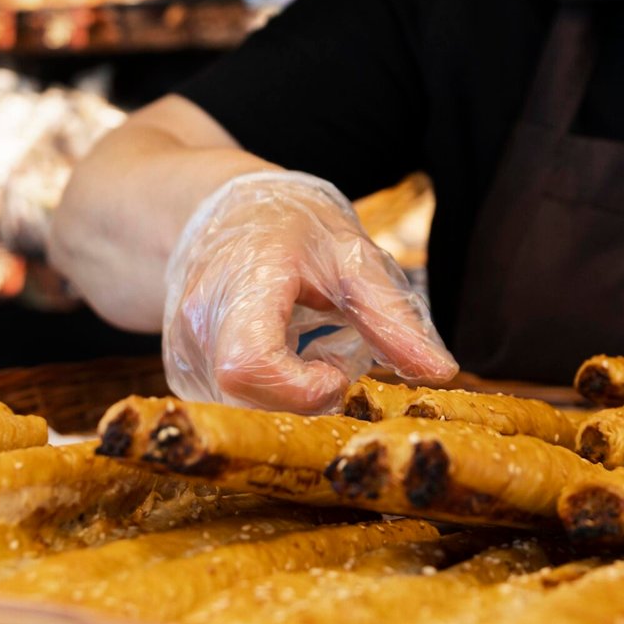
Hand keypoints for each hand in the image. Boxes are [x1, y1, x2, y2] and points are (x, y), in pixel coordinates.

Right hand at [162, 171, 456, 412]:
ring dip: (289, 396)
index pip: (249, 365)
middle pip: (252, 399)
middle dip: (306, 396)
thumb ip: (393, 317)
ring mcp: (182, 351)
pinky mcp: (182, 373)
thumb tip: (441, 372)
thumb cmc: (292, 230)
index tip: (336, 369)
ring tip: (303, 345)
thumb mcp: (353, 258)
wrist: (221, 213)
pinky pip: (232, 406)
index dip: (301, 388)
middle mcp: (198, 323)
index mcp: (242, 284)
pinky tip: (279, 356)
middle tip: (332, 357)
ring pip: (244, 410)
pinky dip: (268, 395)